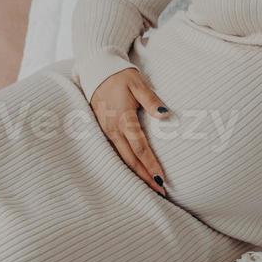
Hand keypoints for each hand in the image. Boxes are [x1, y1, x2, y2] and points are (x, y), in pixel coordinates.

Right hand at [89, 68, 170, 196]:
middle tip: (160, 192)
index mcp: (123, 119)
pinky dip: (126, 164)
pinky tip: (134, 171)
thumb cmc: (120, 75)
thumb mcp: (137, 84)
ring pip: (122, 158)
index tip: (162, 179)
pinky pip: (115, 151)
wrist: (96, 70)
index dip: (151, 165)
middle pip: (130, 159)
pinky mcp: (103, 129)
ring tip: (149, 186)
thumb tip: (164, 114)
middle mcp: (113, 129)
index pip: (140, 148)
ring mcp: (106, 130)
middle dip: (145, 177)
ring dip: (136, 173)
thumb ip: (151, 100)